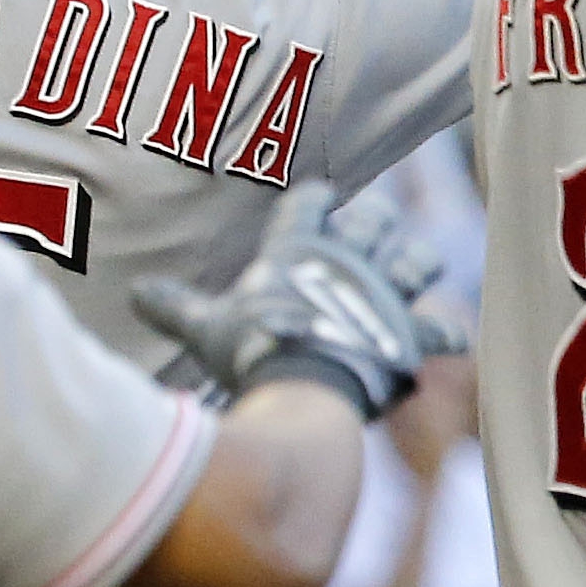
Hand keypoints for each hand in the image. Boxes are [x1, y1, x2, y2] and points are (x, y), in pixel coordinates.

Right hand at [134, 183, 467, 420]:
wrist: (303, 386)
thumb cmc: (250, 350)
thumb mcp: (206, 326)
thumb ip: (175, 308)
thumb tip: (134, 293)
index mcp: (298, 250)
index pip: (310, 203)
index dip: (314, 200)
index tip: (315, 200)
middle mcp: (349, 262)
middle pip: (376, 219)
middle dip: (376, 221)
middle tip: (371, 230)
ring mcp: (385, 295)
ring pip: (417, 260)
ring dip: (417, 262)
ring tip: (414, 268)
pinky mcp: (410, 333)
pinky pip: (440, 329)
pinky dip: (446, 334)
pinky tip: (451, 337)